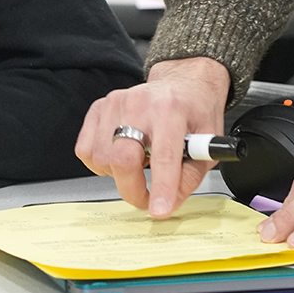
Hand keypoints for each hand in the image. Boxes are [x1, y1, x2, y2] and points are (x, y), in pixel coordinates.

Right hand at [75, 57, 228, 217]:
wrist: (181, 82)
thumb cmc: (195, 110)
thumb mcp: (207, 144)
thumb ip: (190, 177)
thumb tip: (168, 203)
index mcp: (172, 110)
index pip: (164, 156)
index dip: (161, 188)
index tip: (159, 210)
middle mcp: (140, 103)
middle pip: (122, 159)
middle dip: (132, 190)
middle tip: (146, 198)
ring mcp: (115, 104)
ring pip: (101, 158)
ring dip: (118, 174)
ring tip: (138, 163)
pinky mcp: (99, 108)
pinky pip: (85, 149)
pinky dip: (100, 163)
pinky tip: (120, 154)